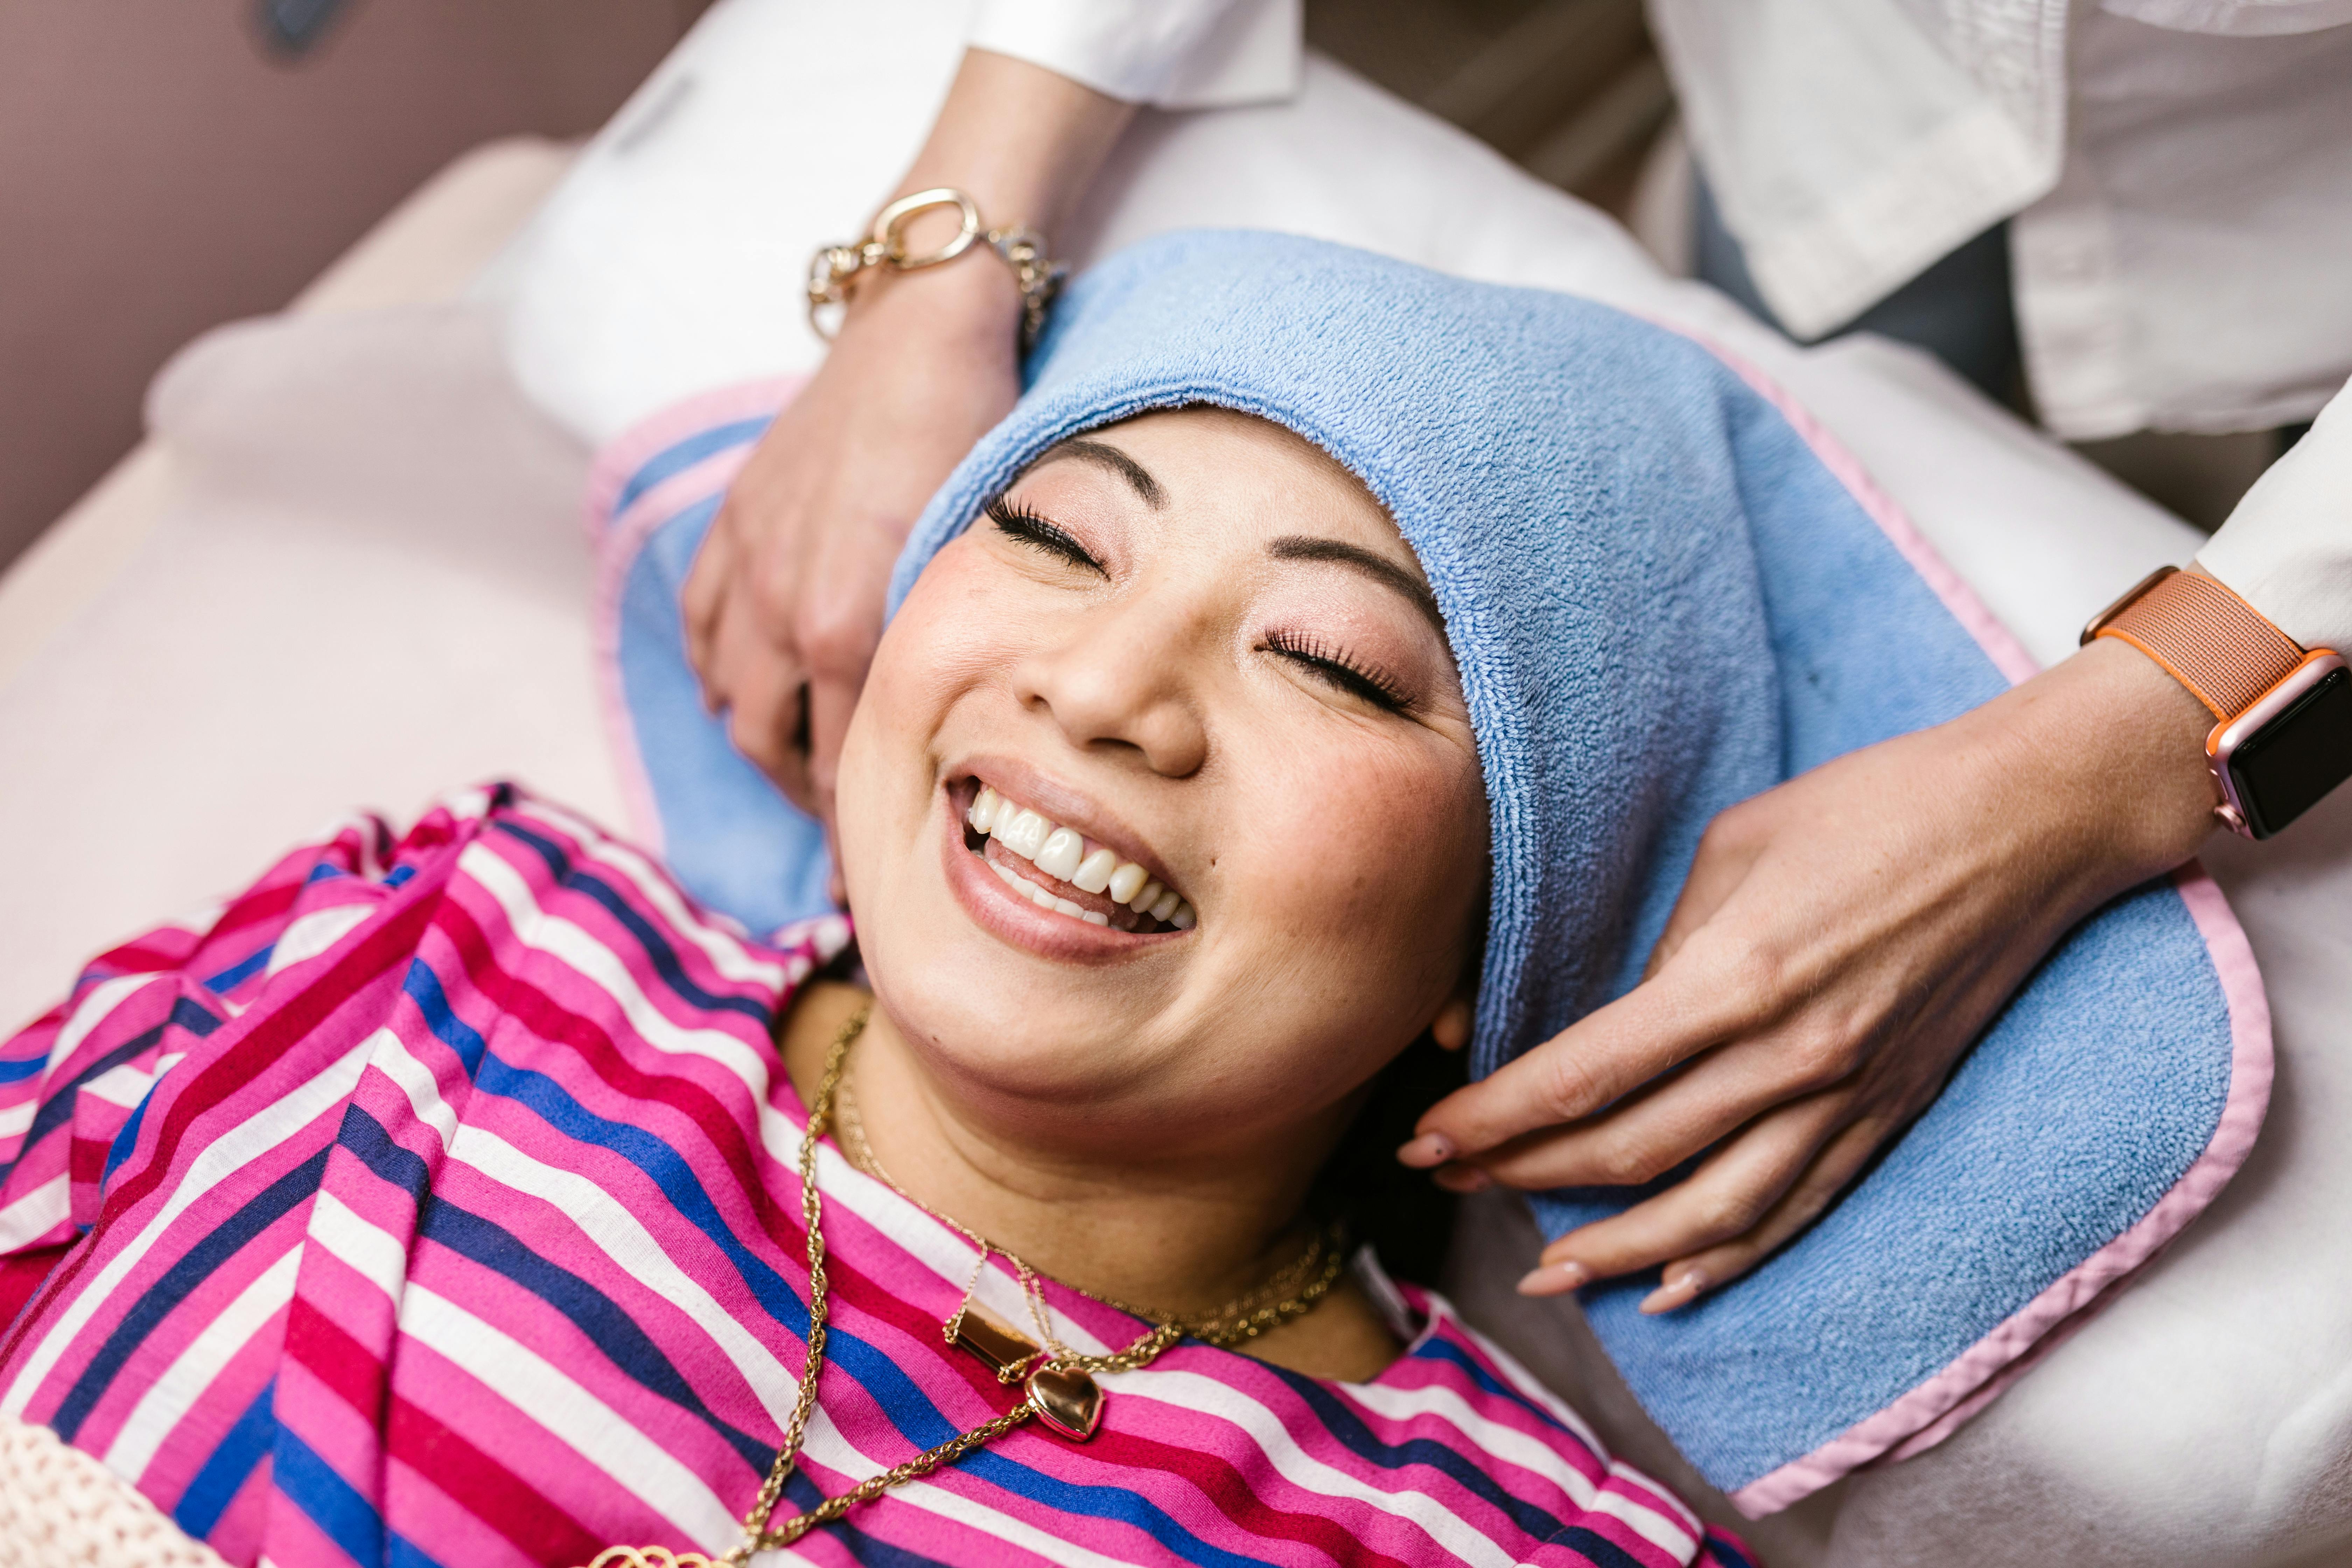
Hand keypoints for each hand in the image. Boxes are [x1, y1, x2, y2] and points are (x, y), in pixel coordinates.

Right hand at [682, 262, 1021, 820]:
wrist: (922, 326)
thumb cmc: (979, 439)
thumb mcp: (978, 562)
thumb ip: (946, 652)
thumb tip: (961, 737)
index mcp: (849, 627)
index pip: (840, 767)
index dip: (855, 831)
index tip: (872, 875)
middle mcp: (783, 608)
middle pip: (773, 748)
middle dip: (808, 802)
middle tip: (847, 829)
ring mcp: (746, 566)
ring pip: (728, 698)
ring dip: (762, 743)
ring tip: (804, 766)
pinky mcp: (731, 524)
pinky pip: (700, 630)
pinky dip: (721, 674)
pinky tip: (751, 689)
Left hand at [1402, 636, 2219, 1309]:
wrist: (2026, 823)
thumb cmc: (1871, 808)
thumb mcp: (1736, 848)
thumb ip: (1672, 951)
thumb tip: (1626, 1025)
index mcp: (1737, 977)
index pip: (1584, 1077)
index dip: (1494, 1118)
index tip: (1426, 1139)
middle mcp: (1790, 1058)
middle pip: (1629, 1153)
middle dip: (1522, 1176)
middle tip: (1449, 1181)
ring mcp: (1846, 1100)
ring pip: (1709, 1216)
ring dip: (1614, 1253)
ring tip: (1542, 1272)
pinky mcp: (1888, 1117)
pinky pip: (1795, 1215)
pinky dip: (1726, 1262)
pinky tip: (1668, 1288)